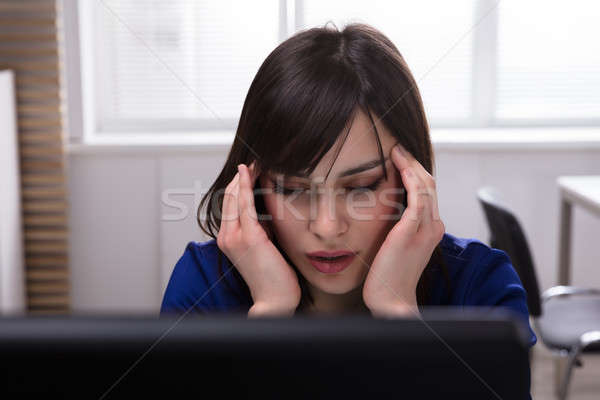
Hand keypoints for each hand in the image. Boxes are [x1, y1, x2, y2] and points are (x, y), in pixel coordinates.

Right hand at [217, 161, 301, 316]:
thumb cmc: (272, 275)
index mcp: (227, 238)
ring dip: (244, 177)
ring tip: (255, 162)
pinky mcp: (250, 237)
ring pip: (235, 197)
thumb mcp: (262, 245)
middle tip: (253, 160)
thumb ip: (259, 227)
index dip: (238, 184)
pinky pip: (246, 205)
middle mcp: (226, 236)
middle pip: (229, 196)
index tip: (249, 169)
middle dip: (240, 176)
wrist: (274, 300)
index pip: (229, 204)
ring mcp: (235, 236)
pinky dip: (247, 186)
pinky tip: (252, 173)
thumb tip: (266, 209)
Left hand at [362, 144, 444, 317]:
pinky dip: (411, 180)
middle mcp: (433, 227)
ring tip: (396, 150)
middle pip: (430, 184)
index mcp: (431, 229)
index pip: (428, 191)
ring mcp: (424, 230)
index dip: (415, 171)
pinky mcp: (410, 234)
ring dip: (411, 165)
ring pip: (425, 187)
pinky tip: (401, 166)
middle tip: (397, 147)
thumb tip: (385, 206)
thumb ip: (397, 226)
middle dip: (414, 163)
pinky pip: (417, 199)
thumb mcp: (397, 245)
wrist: (391, 302)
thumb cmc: (388, 275)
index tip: (399, 157)